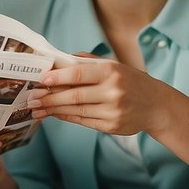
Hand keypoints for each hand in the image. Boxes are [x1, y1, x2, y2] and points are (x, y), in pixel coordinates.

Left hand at [29, 57, 166, 134]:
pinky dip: (67, 117)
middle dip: (49, 97)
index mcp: (111, 72)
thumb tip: (57, 62)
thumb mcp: (113, 65)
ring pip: (76, 110)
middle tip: (32, 98)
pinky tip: (55, 114)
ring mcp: (113, 111)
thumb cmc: (129, 81)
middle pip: (74, 96)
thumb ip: (86, 63)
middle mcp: (113, 91)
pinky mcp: (112, 126)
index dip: (57, 77)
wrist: (156, 105)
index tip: (41, 79)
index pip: (78, 74)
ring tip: (37, 108)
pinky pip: (83, 121)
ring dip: (54, 109)